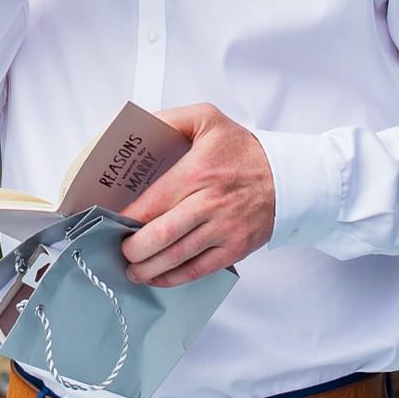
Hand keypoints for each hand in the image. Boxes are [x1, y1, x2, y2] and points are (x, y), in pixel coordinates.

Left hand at [119, 103, 274, 286]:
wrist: (288, 177)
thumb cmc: (243, 149)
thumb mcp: (207, 119)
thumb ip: (170, 119)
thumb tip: (138, 128)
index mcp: (198, 171)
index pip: (152, 202)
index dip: (126, 217)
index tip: (110, 221)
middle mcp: (210, 203)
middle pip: (160, 235)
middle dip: (133, 248)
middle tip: (119, 248)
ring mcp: (223, 229)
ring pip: (176, 257)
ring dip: (147, 268)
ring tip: (131, 268)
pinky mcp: (234, 249)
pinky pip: (198, 270)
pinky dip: (173, 278)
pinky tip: (157, 277)